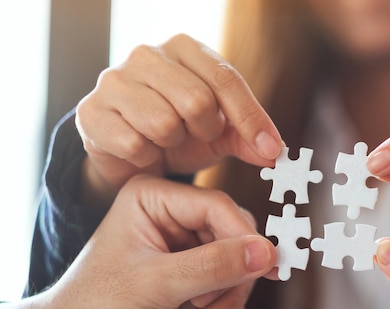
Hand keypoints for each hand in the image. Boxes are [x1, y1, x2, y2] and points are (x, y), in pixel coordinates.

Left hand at [7, 175, 275, 308]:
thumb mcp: (156, 284)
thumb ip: (215, 266)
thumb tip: (266, 252)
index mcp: (156, 201)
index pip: (219, 208)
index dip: (244, 239)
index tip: (264, 267)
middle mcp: (175, 225)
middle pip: (236, 244)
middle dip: (226, 288)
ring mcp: (187, 260)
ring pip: (238, 279)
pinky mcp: (196, 292)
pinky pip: (229, 306)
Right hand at [76, 33, 283, 206]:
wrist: (128, 151)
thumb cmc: (179, 133)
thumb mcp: (218, 131)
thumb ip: (247, 136)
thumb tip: (276, 153)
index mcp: (184, 48)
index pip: (225, 78)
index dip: (251, 118)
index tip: (271, 150)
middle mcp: (146, 54)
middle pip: (196, 100)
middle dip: (205, 130)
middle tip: (197, 136)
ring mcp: (114, 80)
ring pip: (163, 123)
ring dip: (173, 144)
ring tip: (168, 141)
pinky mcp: (91, 112)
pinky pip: (134, 144)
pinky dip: (147, 157)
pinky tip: (144, 151)